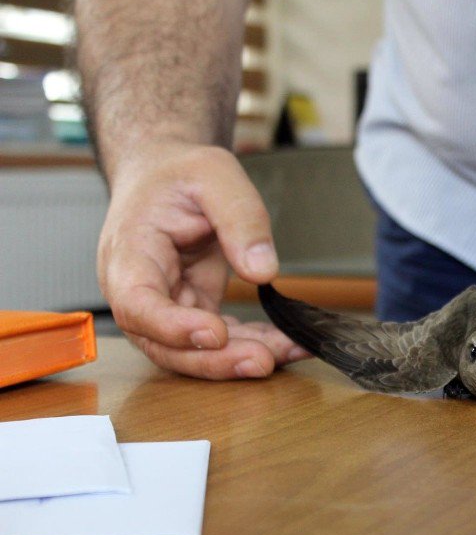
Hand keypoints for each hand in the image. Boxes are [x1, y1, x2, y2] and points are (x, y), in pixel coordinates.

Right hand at [98, 143, 308, 378]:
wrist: (166, 176)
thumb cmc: (178, 174)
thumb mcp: (214, 174)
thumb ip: (240, 218)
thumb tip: (263, 270)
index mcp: (129, 253)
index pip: (137, 304)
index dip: (172, 327)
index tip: (214, 334)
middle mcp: (139, 290)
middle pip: (164, 343)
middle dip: (214, 360)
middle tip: (263, 360)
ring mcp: (165, 306)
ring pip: (194, 352)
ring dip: (239, 359)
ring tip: (287, 353)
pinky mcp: (192, 311)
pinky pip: (220, 341)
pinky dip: (253, 344)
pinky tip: (287, 345)